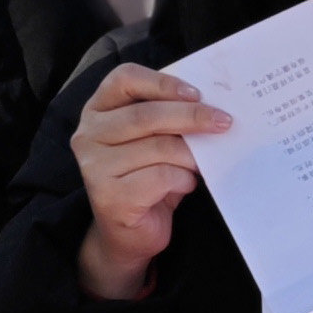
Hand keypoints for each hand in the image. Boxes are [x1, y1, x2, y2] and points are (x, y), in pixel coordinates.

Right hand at [68, 62, 230, 300]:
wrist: (129, 233)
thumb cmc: (147, 178)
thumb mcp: (155, 140)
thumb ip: (169, 119)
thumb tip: (212, 106)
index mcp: (98, 110)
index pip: (124, 78)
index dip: (163, 82)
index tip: (197, 93)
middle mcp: (88, 134)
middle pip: (145, 114)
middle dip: (191, 117)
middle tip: (223, 122)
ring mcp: (94, 166)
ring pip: (158, 147)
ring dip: (190, 156)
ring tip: (200, 164)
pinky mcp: (109, 196)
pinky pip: (161, 177)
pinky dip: (183, 179)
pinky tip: (184, 185)